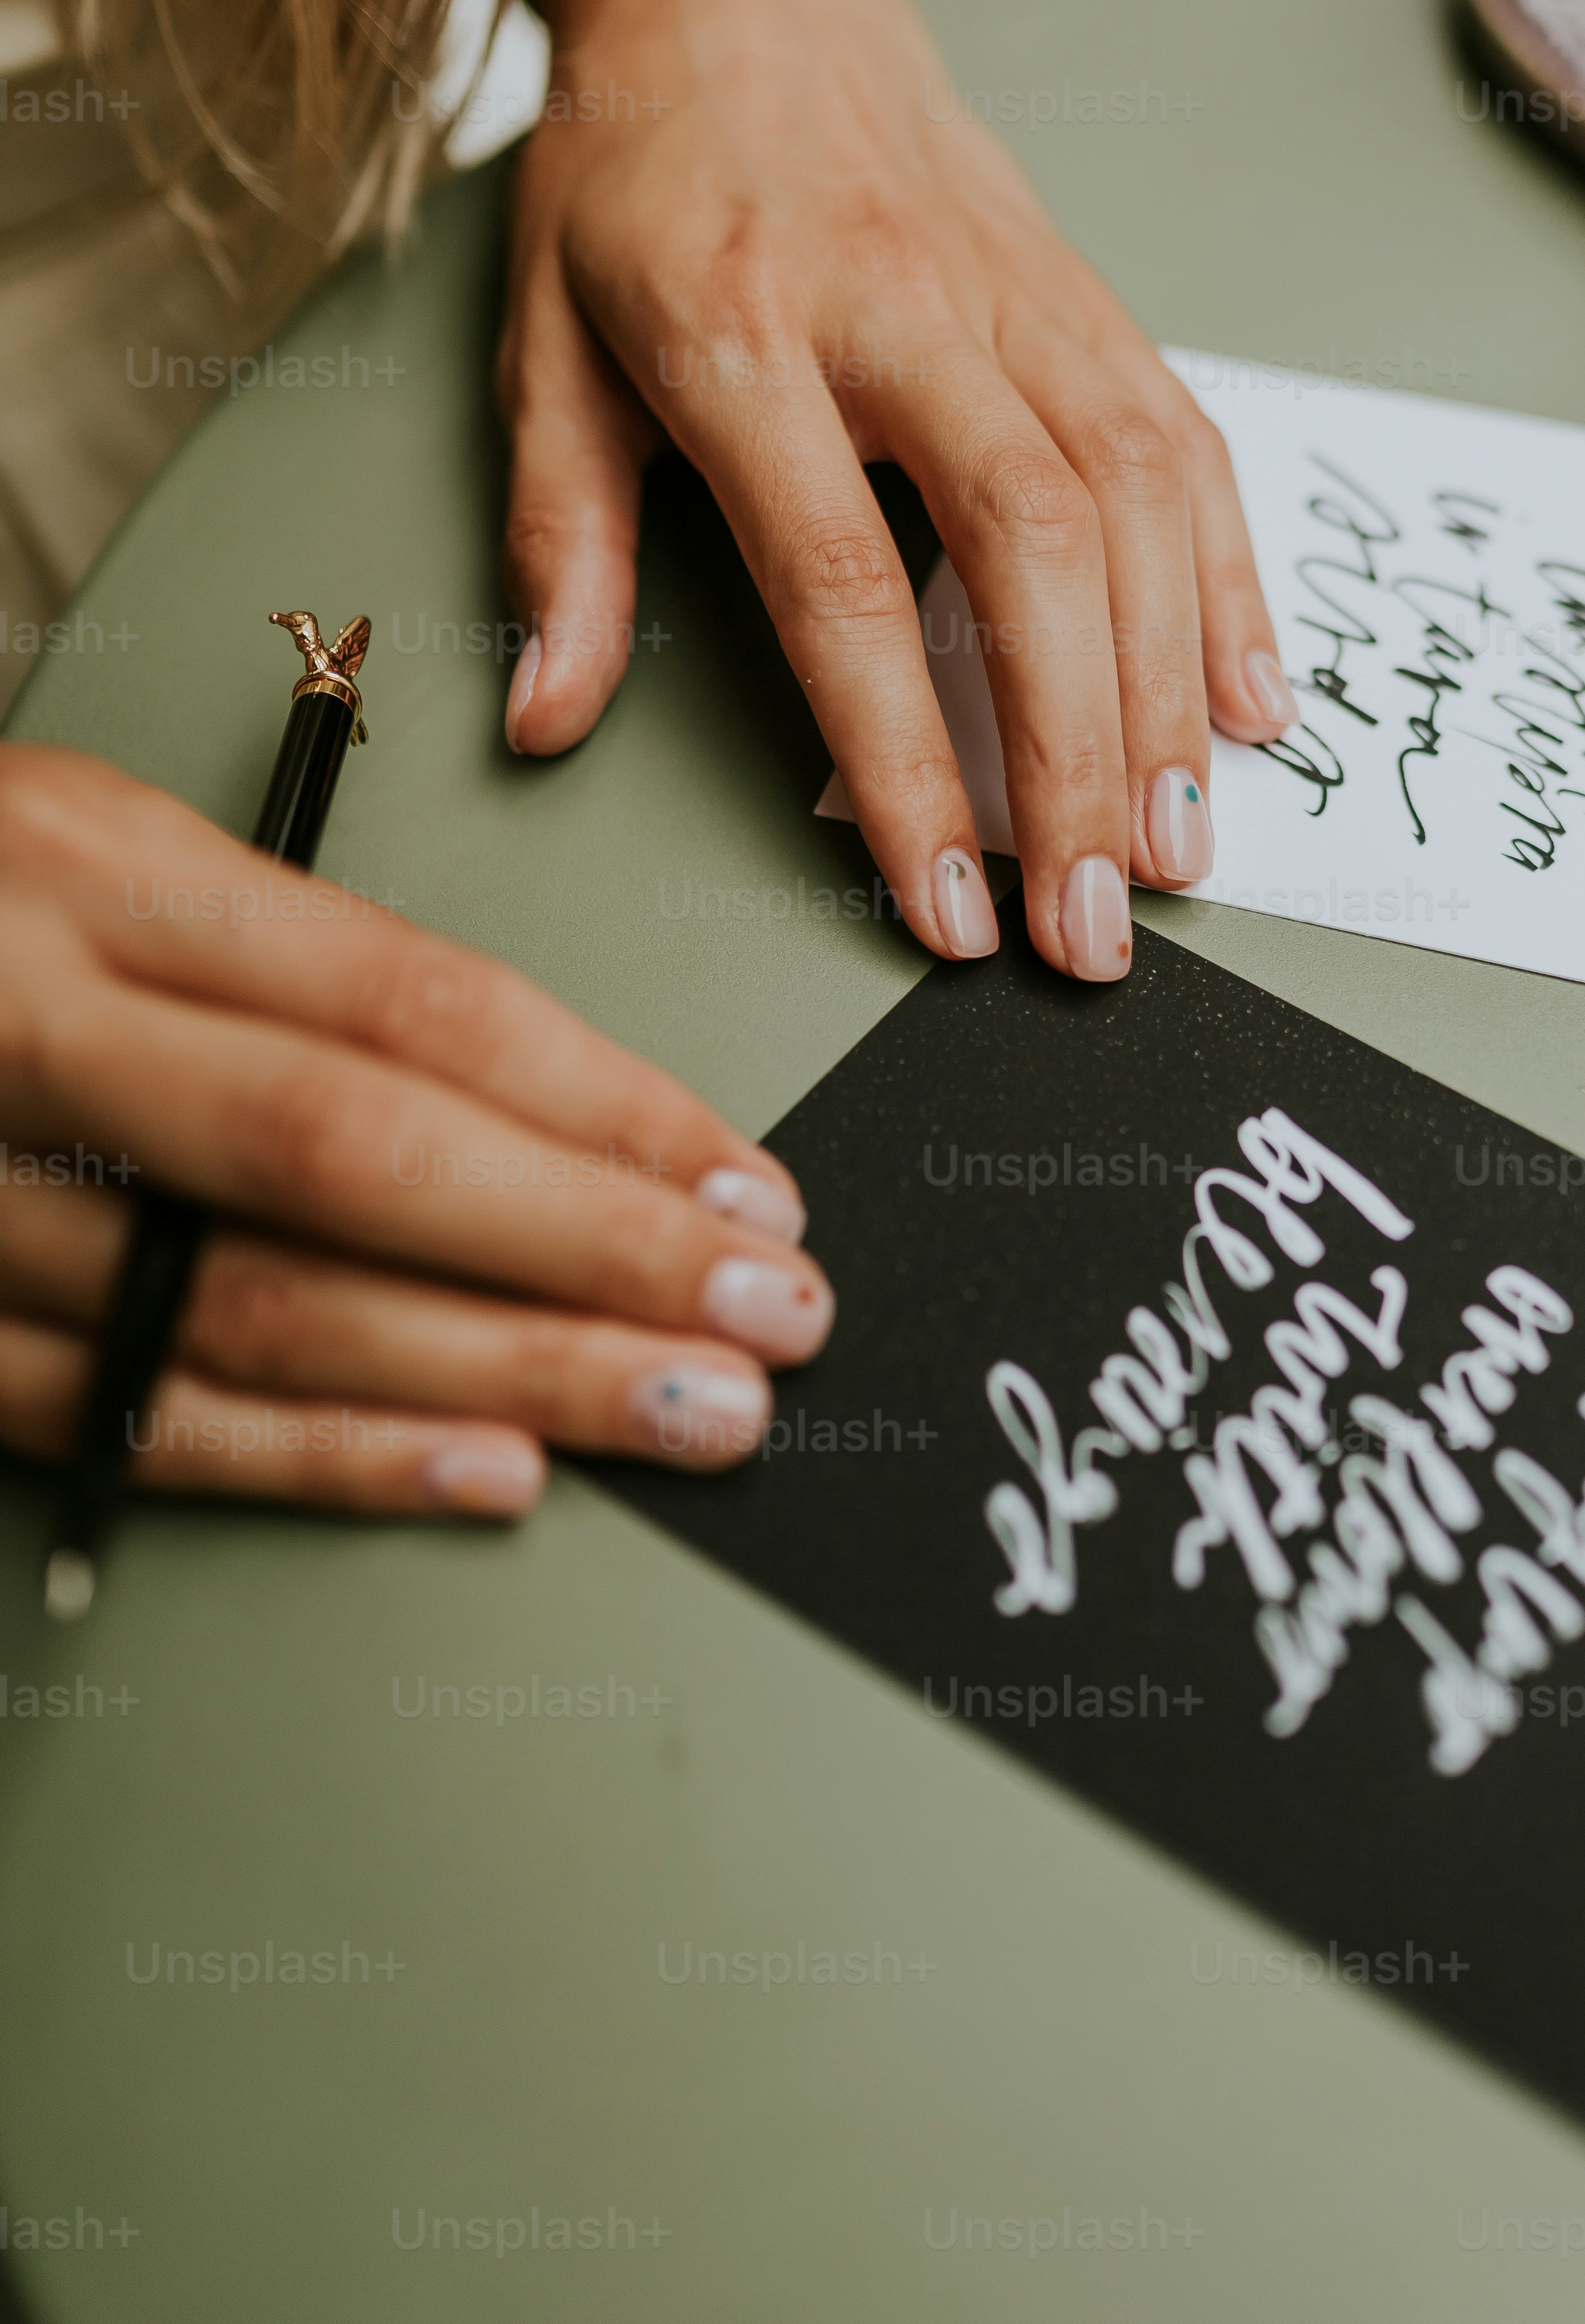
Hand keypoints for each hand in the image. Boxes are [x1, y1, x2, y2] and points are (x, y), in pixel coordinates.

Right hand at [0, 748, 830, 1515]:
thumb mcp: (98, 851)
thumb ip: (289, 963)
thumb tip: (545, 1104)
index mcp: (96, 872)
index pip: (407, 1004)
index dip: (603, 1105)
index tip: (748, 1180)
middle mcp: (27, 1022)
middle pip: (361, 1159)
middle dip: (594, 1251)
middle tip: (771, 1314)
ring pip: (266, 1307)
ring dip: (502, 1375)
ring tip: (686, 1409)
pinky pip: (146, 1414)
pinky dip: (328, 1457)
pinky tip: (487, 1472)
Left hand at [497, 0, 1295, 984]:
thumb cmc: (633, 175)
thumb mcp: (542, 345)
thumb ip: (559, 536)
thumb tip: (548, 717)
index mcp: (746, 337)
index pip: (842, 584)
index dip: (903, 756)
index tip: (942, 902)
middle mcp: (901, 310)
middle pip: (1028, 550)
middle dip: (1077, 754)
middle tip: (1097, 921)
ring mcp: (1013, 294)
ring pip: (1133, 501)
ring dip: (1171, 690)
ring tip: (1178, 848)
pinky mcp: (1083, 292)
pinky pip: (1183, 441)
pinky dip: (1231, 579)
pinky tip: (1250, 702)